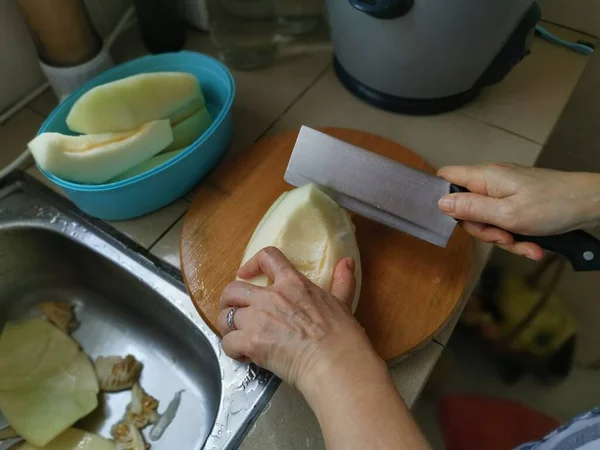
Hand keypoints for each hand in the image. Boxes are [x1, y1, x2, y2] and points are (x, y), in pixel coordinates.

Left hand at [217, 247, 376, 390]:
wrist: (334, 362)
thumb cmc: (341, 335)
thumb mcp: (342, 302)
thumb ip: (342, 281)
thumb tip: (347, 262)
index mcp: (293, 283)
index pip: (267, 257)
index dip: (252, 264)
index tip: (246, 274)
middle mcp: (270, 297)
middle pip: (234, 288)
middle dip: (229, 300)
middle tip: (234, 311)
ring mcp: (258, 318)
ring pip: (226, 316)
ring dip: (228, 326)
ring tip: (237, 336)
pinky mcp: (251, 342)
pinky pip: (227, 342)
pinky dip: (232, 350)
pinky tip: (244, 355)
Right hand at [437, 163, 599, 259]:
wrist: (592, 204)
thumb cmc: (553, 205)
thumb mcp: (507, 214)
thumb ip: (471, 209)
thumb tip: (440, 203)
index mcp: (485, 177)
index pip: (446, 177)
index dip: (442, 197)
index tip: (455, 220)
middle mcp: (492, 182)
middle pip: (467, 207)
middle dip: (483, 229)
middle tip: (502, 238)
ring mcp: (506, 192)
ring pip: (488, 220)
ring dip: (504, 238)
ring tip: (525, 245)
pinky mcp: (518, 202)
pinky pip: (505, 222)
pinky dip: (517, 237)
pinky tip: (533, 246)